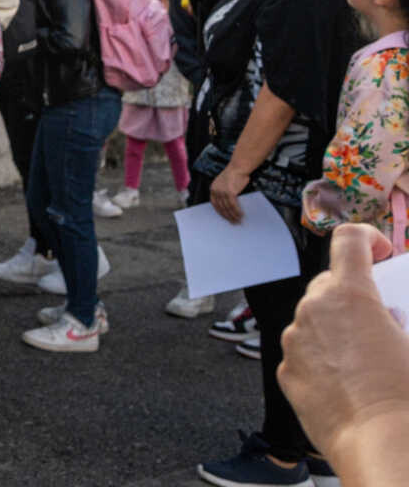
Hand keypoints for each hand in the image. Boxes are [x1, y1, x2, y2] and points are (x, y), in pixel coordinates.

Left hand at [210, 163, 251, 223]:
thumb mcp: (226, 184)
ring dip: (233, 216)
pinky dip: (237, 211)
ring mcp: (222, 192)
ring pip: (227, 208)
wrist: (239, 167)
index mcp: (213, 188)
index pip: (214, 204)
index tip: (225, 218)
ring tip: (238, 221)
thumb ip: (225, 193)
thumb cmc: (235, 175)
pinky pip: (233, 205)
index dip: (220, 212)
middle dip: (227, 216)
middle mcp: (215, 190)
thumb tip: (230, 206)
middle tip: (233, 223)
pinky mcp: (229, 192)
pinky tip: (241, 215)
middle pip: (221, 207)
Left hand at [279, 224, 408, 473]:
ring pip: (314, 319)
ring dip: (336, 328)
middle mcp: (313, 310)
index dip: (367, 238)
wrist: (381, 444)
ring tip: (366, 357)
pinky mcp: (285, 370)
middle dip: (354, 295)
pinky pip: (304, 352)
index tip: (380, 252)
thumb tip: (388, 313)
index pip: (348, 239)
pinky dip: (322, 358)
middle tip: (382, 319)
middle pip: (329, 284)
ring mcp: (294, 340)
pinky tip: (348, 382)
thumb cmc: (406, 394)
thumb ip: (395, 316)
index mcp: (350, 294)